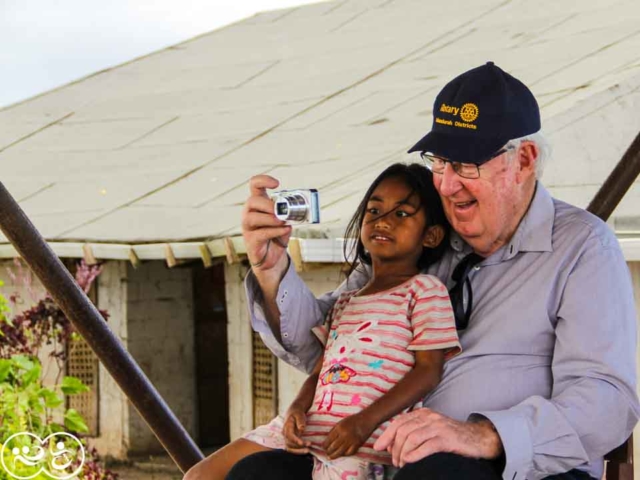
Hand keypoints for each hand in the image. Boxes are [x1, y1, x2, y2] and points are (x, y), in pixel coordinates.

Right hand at [241, 175, 291, 272]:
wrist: (272, 257)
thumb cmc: (277, 235)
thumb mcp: (286, 220)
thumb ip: (291, 213)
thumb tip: (302, 208)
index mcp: (258, 203)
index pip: (255, 185)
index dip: (263, 180)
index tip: (276, 184)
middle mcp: (249, 212)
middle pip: (252, 201)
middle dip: (267, 205)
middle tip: (280, 211)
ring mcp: (248, 227)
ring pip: (252, 217)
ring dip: (270, 218)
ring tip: (283, 222)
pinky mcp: (251, 240)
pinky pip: (260, 233)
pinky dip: (274, 231)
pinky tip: (285, 230)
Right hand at [283, 407, 310, 454]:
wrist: (294, 413)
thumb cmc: (297, 413)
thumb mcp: (299, 414)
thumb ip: (300, 421)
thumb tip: (301, 429)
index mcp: (287, 426)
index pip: (289, 435)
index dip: (295, 440)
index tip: (302, 443)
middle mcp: (285, 434)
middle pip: (289, 444)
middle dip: (298, 447)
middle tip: (308, 447)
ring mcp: (287, 438)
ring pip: (289, 448)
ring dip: (298, 451)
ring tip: (308, 451)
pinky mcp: (290, 441)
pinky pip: (292, 449)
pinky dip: (298, 451)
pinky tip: (306, 451)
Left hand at [323, 414, 375, 459]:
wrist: (367, 419)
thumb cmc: (353, 420)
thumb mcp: (341, 422)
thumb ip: (334, 430)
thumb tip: (327, 439)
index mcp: (339, 428)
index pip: (329, 439)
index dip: (325, 445)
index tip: (323, 447)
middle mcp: (344, 435)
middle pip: (334, 446)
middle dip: (328, 451)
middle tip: (326, 453)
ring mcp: (351, 440)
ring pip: (340, 451)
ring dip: (334, 455)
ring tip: (330, 457)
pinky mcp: (357, 444)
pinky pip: (349, 452)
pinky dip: (344, 455)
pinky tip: (341, 455)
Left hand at [373, 408, 502, 467]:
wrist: (477, 438)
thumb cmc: (451, 437)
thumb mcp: (430, 430)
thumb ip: (412, 433)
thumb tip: (390, 445)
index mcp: (423, 413)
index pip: (399, 421)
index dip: (386, 435)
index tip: (378, 447)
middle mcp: (429, 417)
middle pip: (403, 430)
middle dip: (394, 447)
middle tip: (394, 461)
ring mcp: (438, 426)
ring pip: (412, 437)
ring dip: (402, 453)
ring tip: (402, 464)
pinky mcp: (447, 438)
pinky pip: (426, 445)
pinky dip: (415, 454)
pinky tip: (410, 460)